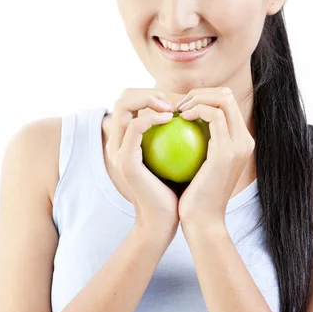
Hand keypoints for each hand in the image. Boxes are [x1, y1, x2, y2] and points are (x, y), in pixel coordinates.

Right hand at [105, 89, 179, 248]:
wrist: (165, 221)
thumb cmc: (177, 190)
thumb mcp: (178, 158)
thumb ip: (177, 135)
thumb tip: (195, 110)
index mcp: (126, 140)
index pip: (130, 101)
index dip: (151, 93)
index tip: (177, 103)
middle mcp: (116, 142)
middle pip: (122, 96)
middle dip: (148, 90)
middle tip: (173, 102)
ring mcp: (117, 150)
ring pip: (123, 103)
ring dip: (148, 98)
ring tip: (172, 107)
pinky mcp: (125, 160)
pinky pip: (136, 126)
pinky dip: (153, 117)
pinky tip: (172, 118)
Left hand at [176, 87, 254, 231]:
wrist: (202, 222)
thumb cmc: (193, 196)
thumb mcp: (198, 165)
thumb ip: (198, 143)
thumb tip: (182, 120)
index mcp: (240, 141)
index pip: (226, 103)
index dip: (204, 97)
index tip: (182, 108)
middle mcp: (245, 140)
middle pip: (228, 95)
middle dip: (201, 92)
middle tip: (179, 104)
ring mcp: (239, 144)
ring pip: (223, 99)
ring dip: (197, 98)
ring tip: (178, 109)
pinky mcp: (228, 150)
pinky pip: (213, 115)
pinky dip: (196, 110)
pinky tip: (180, 117)